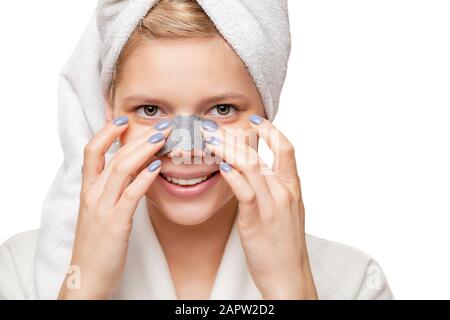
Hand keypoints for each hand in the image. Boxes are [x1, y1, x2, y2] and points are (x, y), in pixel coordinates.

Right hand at [58, 116, 170, 299]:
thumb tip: (133, 172)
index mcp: (88, 191)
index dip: (106, 131)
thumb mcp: (98, 213)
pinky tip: (158, 167)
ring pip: (120, 169)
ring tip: (163, 138)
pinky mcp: (115, 223)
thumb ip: (111, 192)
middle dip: (136, 137)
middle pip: (112, 155)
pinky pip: (130, 195)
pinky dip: (144, 178)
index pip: (92, 151)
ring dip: (143, 150)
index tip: (124, 118)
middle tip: (160, 126)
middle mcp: (93, 195)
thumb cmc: (97, 246)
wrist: (86, 278)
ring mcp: (102, 208)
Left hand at [201, 115, 317, 299]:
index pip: (286, 148)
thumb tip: (258, 171)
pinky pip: (245, 192)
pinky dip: (232, 176)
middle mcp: (284, 192)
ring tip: (209, 140)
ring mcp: (272, 205)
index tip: (255, 119)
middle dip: (236, 136)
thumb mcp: (287, 211)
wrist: (290, 275)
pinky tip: (220, 166)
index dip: (271, 130)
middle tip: (215, 127)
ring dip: (227, 150)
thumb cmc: (284, 245)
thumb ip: (276, 189)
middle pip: (261, 153)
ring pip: (250, 167)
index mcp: (292, 188)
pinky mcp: (257, 220)